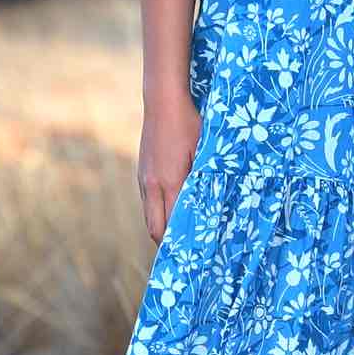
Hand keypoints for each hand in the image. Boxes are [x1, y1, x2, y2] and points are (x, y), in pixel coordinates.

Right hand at [138, 90, 202, 243]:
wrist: (162, 101)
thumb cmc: (188, 123)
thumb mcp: (203, 150)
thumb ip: (204, 178)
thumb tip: (211, 202)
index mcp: (169, 182)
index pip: (171, 224)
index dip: (180, 242)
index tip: (193, 253)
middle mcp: (152, 185)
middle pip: (154, 228)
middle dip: (167, 243)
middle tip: (184, 252)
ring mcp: (144, 178)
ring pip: (148, 215)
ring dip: (161, 227)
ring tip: (179, 235)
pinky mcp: (141, 172)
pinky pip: (147, 202)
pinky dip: (157, 211)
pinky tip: (171, 209)